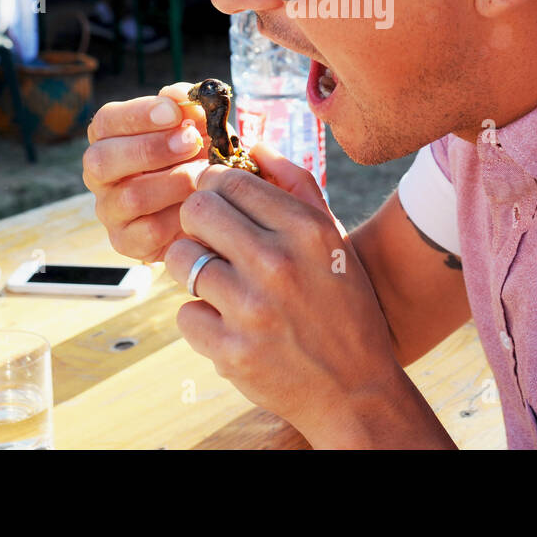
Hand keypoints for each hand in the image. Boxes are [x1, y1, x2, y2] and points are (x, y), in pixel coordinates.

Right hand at [83, 83, 212, 262]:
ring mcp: (110, 210)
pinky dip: (179, 217)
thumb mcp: (198, 127)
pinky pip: (148, 232)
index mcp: (110, 139)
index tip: (175, 112)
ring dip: (173, 182)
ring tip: (204, 175)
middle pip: (102, 159)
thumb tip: (179, 96)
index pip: (106, 121)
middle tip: (191, 141)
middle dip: (150, 148)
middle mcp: (100, 175)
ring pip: (129, 196)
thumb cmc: (196, 157)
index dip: (138, 114)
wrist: (209, 206)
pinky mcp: (126, 242)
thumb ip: (189, 108)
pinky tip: (199, 206)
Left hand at [163, 146, 415, 445]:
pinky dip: (201, 318)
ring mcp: (252, 309)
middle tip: (210, 238)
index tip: (216, 199)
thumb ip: (296, 186)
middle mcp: (278, 263)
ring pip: (180, 259)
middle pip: (197, 210)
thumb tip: (255, 146)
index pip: (230, 180)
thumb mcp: (332, 239)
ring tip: (220, 282)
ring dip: (191, 269)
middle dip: (196, 221)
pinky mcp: (231, 351)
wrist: (356, 389)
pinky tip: (230, 324)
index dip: (214, 185)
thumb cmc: (343, 305)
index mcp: (306, 229)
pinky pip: (185, 313)